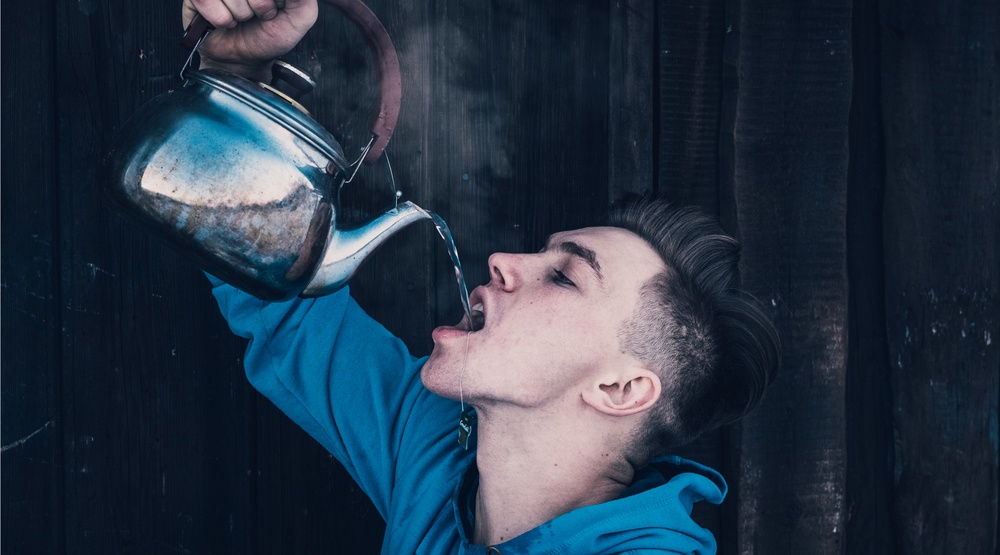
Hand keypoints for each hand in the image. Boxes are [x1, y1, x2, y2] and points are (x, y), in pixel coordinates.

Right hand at [182, 0, 318, 80]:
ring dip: (240, 13)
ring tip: (242, 19)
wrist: (243, 60)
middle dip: (260, 5)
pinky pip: (207, 0)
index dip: (268, 2)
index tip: (273, 10)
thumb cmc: (268, 37)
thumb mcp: (299, 18)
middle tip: (259, 15)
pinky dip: (220, 18)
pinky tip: (226, 21)